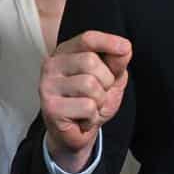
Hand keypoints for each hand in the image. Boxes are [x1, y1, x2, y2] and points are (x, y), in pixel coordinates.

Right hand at [39, 30, 131, 170]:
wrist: (77, 134)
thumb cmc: (91, 101)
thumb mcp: (110, 79)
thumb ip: (116, 63)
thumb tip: (124, 48)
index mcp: (66, 52)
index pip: (87, 39)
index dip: (108, 41)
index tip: (125, 48)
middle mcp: (52, 65)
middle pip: (91, 62)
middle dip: (106, 81)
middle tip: (99, 93)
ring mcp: (47, 85)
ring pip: (90, 85)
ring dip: (100, 100)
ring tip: (90, 106)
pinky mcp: (50, 107)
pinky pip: (86, 106)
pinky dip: (92, 116)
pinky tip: (83, 119)